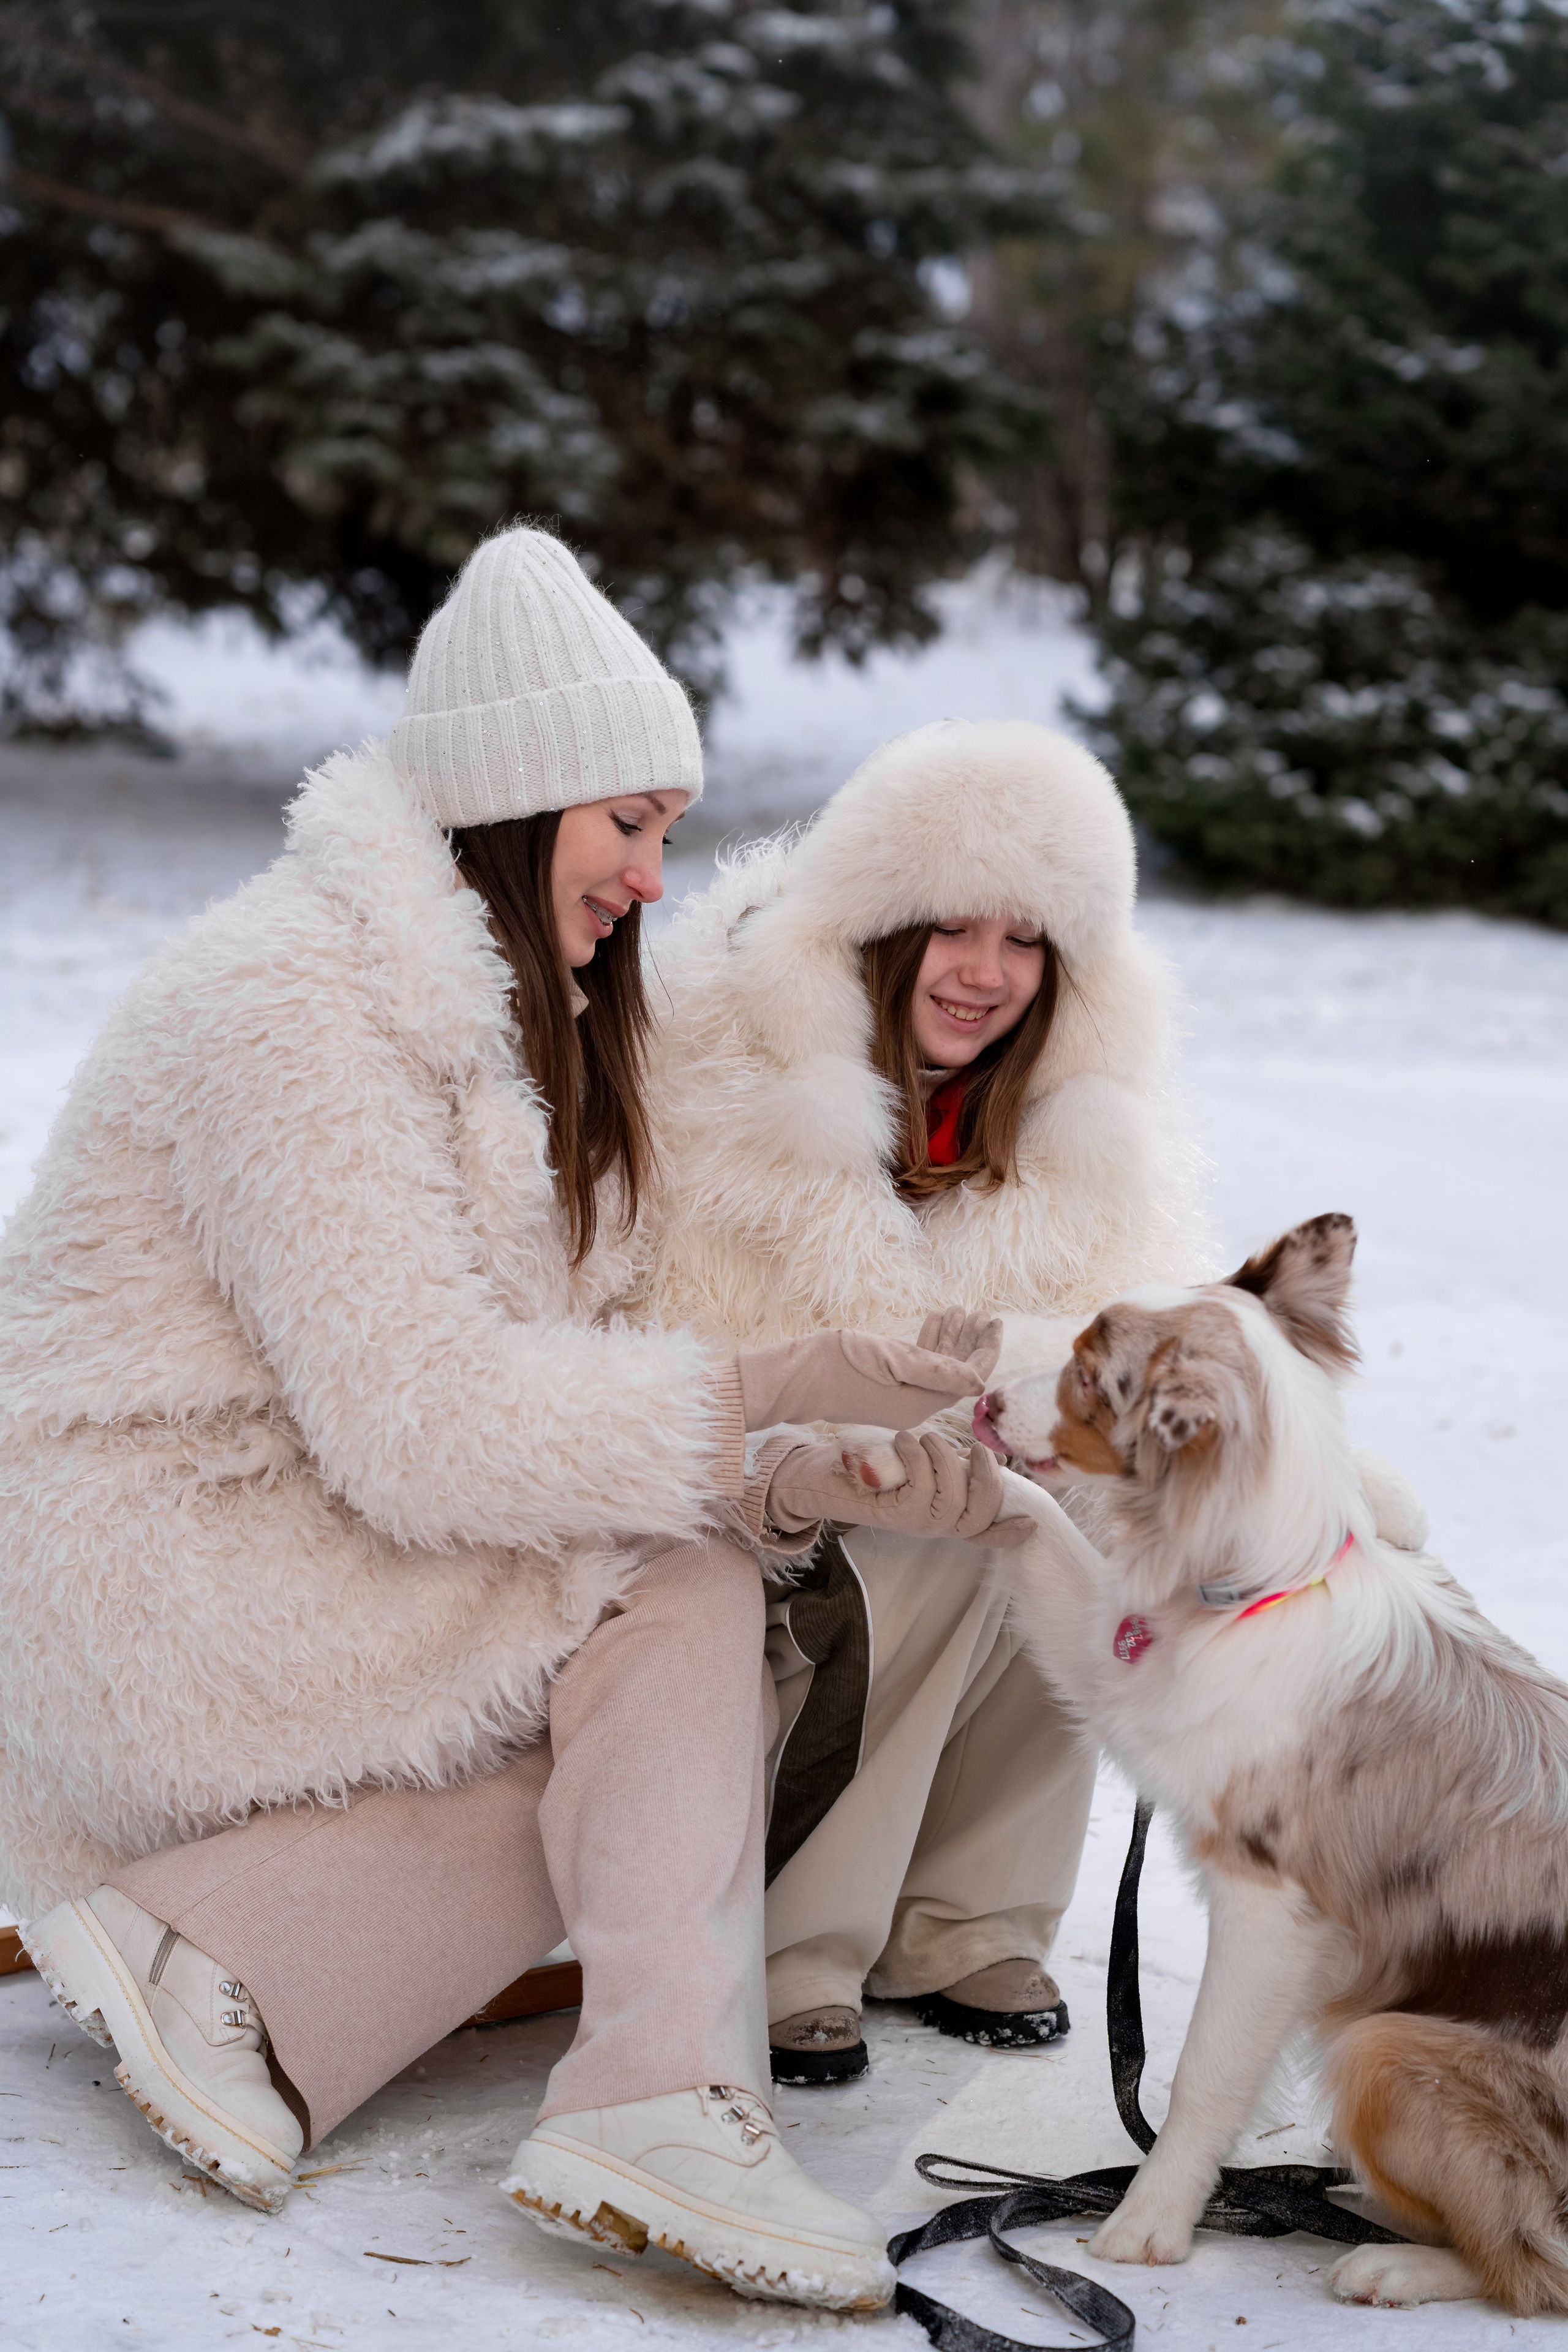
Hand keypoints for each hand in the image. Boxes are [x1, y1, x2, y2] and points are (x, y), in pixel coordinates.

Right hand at [736, 1314, 1001, 1433]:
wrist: (792, 1378)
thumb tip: (981, 1381)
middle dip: (971, 1343)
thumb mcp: (891, 1359)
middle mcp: (913, 1407)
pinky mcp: (882, 1391)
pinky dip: (927, 1346)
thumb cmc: (837, 1364)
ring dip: (950, 1341)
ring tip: (959, 1312)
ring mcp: (897, 1401)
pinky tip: (932, 1323)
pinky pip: (916, 1369)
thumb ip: (936, 1369)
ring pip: (936, 1369)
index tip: (994, 1320)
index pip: (968, 1377)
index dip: (985, 1349)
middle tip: (982, 1314)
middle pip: (956, 1373)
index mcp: (920, 1404)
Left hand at [766, 1430, 1033, 1546]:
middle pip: (981, 1514)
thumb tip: (978, 1454)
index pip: (984, 1530)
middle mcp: (934, 1526)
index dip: (1009, 1530)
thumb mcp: (914, 1463)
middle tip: (974, 1448)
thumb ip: (944, 1465)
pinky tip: (903, 1443)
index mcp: (942, 1514)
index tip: (1032, 1524)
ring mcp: (916, 1525)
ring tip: (923, 1439)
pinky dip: (917, 1456)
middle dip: (988, 1476)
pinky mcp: (896, 1516)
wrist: (817, 1478)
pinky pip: (923, 1486)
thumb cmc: (867, 1466)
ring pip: (954, 1497)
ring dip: (943, 1457)